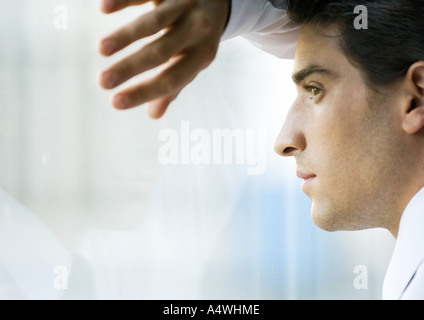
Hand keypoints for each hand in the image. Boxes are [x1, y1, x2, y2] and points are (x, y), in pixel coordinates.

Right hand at [98, 0, 230, 118]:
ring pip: (153, 22)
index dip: (143, 92)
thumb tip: (154, 115)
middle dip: (129, 68)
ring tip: (101, 50)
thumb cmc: (198, 37)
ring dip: (125, 36)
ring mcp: (185, 4)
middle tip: (102, 82)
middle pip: (161, 52)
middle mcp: (198, 30)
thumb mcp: (194, 61)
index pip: (171, 79)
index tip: (114, 103)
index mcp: (203, 55)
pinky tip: (104, 9)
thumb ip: (173, 85)